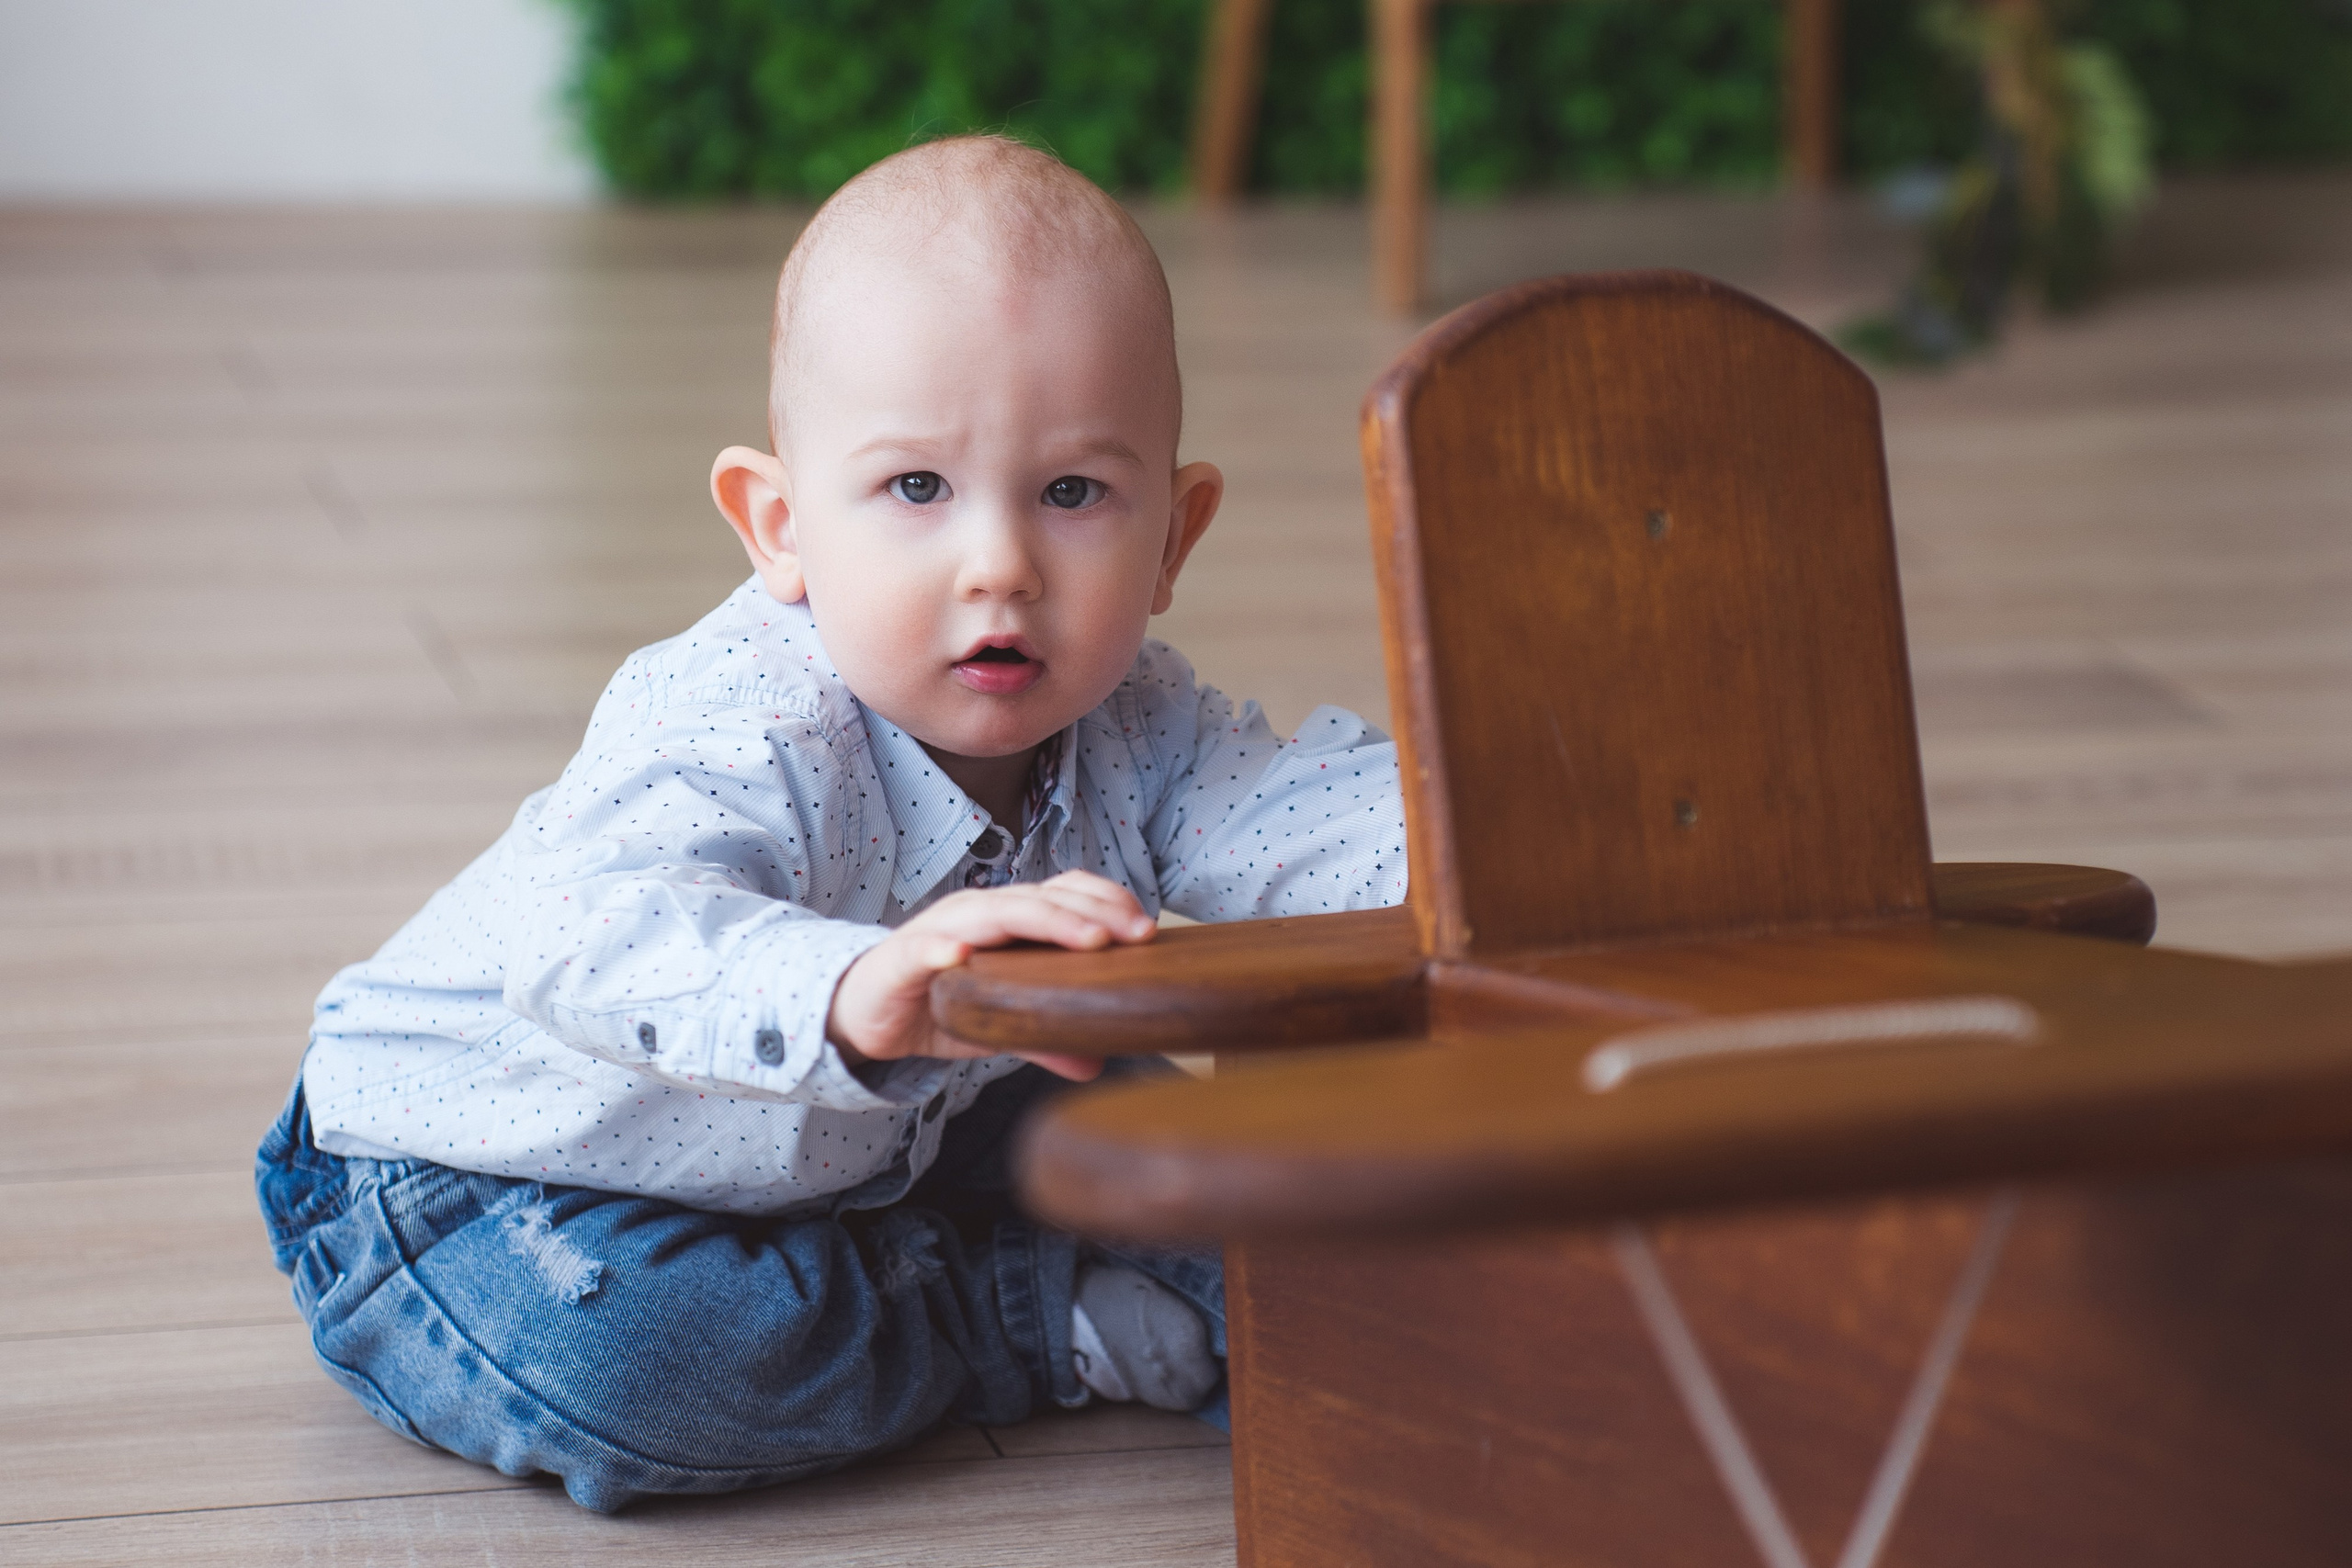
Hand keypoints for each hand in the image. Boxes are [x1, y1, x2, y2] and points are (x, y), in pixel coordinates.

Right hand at [827, 870, 1155, 1082]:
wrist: (865, 1012)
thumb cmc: (938, 1004)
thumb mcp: (999, 1025)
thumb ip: (1045, 1038)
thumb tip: (1097, 1064)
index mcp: (1008, 920)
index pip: (1064, 893)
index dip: (1106, 902)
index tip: (1148, 930)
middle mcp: (980, 912)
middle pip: (1042, 899)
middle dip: (1093, 913)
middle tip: (1136, 935)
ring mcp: (942, 930)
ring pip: (996, 913)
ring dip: (1044, 921)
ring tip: (1087, 938)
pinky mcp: (903, 958)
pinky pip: (924, 948)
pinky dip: (943, 947)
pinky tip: (961, 955)